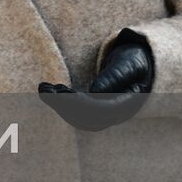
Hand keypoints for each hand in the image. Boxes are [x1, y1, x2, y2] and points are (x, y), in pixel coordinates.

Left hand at [38, 30, 153, 130]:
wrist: (138, 65)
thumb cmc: (134, 61)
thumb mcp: (129, 63)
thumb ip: (115, 75)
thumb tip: (96, 91)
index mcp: (128, 104)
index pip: (101, 111)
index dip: (79, 103)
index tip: (61, 90)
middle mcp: (117, 115)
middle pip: (87, 119)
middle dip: (62, 105)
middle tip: (44, 88)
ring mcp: (106, 116)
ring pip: (79, 120)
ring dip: (58, 105)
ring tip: (44, 88)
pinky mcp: (96, 112)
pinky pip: (77, 115)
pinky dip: (61, 104)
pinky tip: (52, 89)